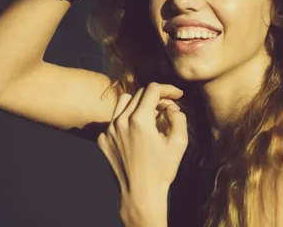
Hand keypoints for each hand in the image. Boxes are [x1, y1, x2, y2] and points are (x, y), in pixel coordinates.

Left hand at [97, 82, 187, 225]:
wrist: (140, 194)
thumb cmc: (162, 170)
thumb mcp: (179, 142)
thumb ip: (178, 117)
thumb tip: (171, 106)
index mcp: (140, 120)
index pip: (153, 89)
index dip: (168, 88)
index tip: (177, 95)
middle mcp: (121, 121)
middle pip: (140, 94)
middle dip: (157, 97)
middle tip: (168, 109)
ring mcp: (109, 130)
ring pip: (124, 102)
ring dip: (140, 104)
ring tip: (151, 117)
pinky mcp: (103, 139)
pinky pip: (115, 119)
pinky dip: (128, 119)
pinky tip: (138, 133)